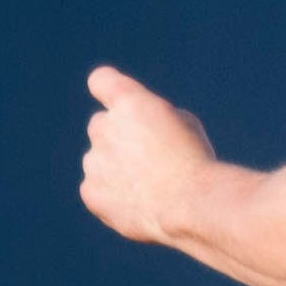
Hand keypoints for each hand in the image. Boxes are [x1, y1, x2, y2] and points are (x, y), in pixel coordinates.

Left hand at [79, 65, 217, 244]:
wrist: (190, 204)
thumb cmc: (195, 162)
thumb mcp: (185, 125)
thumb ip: (154, 121)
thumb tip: (142, 135)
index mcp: (129, 101)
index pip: (102, 81)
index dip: (109, 89)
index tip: (118, 102)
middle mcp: (104, 126)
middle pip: (102, 125)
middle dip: (119, 137)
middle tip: (150, 159)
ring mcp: (93, 160)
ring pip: (99, 160)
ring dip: (116, 168)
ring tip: (151, 188)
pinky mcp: (90, 191)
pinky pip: (97, 188)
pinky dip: (113, 196)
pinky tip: (140, 204)